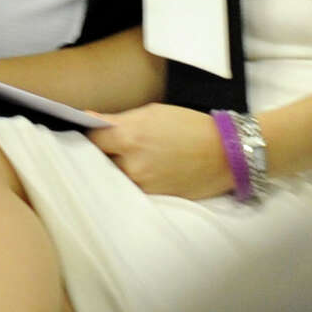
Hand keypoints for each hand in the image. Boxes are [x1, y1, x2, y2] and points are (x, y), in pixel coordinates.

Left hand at [86, 103, 231, 199]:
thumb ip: (118, 119)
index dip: (90, 134)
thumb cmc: (188, 125)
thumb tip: (88, 118)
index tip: (91, 132)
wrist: (223, 153)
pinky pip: (131, 188)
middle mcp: (132, 164)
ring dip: (117, 167)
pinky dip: (132, 180)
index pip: (92, 140)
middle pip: (100, 161)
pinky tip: (144, 170)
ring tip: (133, 157)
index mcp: (130, 136)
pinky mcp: (152, 199)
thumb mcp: (152, 113)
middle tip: (110, 145)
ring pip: (115, 176)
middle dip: (102, 153)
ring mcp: (142, 185)